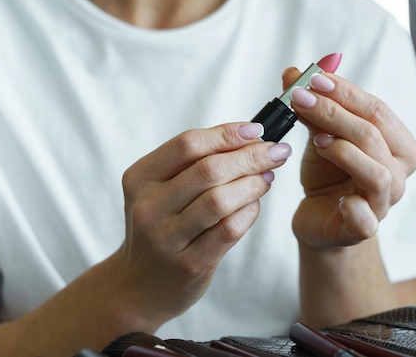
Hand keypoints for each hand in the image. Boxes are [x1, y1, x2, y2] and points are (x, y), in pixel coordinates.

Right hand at [114, 122, 291, 324]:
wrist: (139, 285)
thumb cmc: (160, 226)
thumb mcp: (160, 190)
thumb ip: (194, 163)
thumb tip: (248, 136)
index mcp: (140, 178)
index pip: (188, 144)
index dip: (227, 134)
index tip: (256, 130)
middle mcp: (148, 207)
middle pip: (209, 170)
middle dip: (251, 156)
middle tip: (277, 152)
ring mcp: (166, 238)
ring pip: (220, 200)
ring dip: (253, 183)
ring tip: (269, 177)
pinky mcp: (188, 264)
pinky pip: (228, 230)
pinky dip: (249, 212)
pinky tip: (255, 204)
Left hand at [283, 68, 415, 248]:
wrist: (322, 217)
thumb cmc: (329, 174)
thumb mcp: (321, 134)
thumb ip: (313, 106)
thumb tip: (293, 72)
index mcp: (398, 144)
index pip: (377, 110)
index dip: (345, 92)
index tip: (312, 78)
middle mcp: (398, 172)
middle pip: (373, 135)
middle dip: (334, 112)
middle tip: (300, 98)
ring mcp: (384, 202)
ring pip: (375, 173)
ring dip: (343, 152)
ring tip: (317, 141)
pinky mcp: (364, 228)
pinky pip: (367, 219)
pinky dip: (356, 208)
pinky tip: (340, 199)